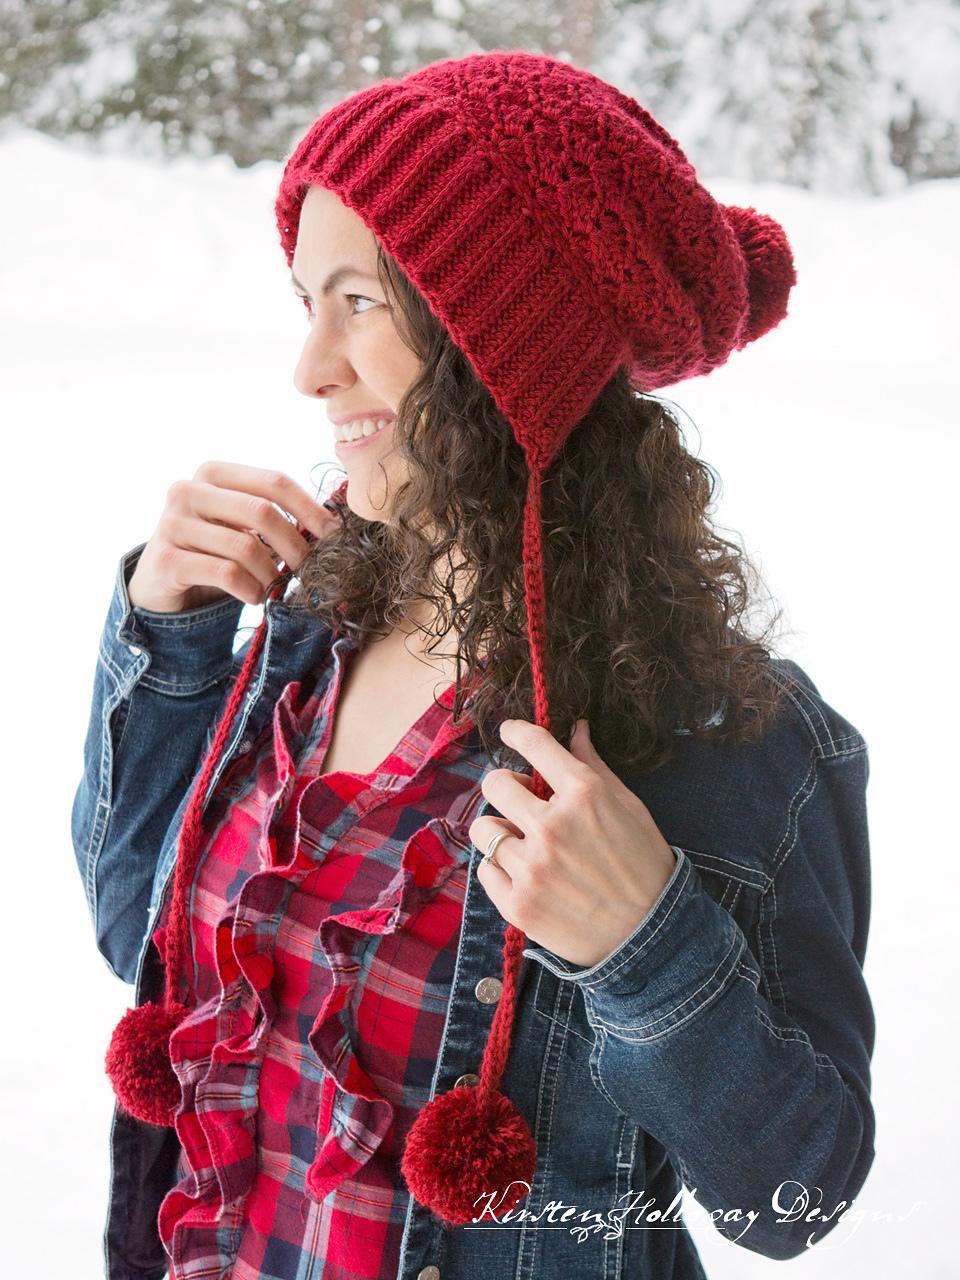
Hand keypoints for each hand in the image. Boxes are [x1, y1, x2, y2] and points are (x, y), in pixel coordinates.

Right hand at [127, 460, 339, 611]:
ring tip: (274, 587)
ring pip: (245, 547)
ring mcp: (172, 523)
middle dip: (295, 545)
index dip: (310, 509)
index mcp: (214, 473)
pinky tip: (254, 596)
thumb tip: (332, 527)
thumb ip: (275, 518)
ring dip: (271, 574)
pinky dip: (251, 590)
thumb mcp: (242, 527)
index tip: (334, 536)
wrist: (161, 583)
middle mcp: (188, 490)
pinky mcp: (165, 559)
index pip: (274, 482)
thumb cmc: (213, 551)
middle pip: (262, 512)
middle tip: (309, 569)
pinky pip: (226, 574)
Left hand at [470, 718, 677, 969]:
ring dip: (500, 831)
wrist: (650, 938)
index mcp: (585, 794)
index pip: (535, 744)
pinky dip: (501, 870)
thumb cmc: (644, 867)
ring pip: (484, 828)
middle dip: (506, 786)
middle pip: (495, 784)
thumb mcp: (629, 807)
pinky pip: (486, 870)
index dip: (516, 732)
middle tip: (522, 801)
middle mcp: (553, 826)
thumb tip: (575, 729)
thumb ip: (594, 767)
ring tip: (524, 844)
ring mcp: (532, 866)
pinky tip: (526, 876)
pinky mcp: (518, 903)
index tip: (509, 732)